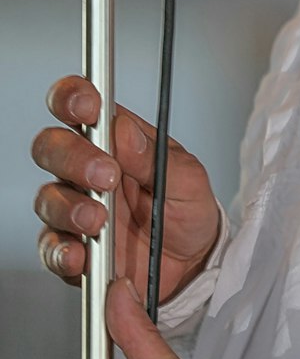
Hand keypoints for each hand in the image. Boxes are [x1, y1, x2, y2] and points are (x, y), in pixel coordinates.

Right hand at [32, 75, 219, 303]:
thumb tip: (125, 131)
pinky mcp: (74, 247)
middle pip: (51, 147)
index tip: (88, 108)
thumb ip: (155, 157)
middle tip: (105, 175)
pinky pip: (51, 248)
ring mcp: (75, 208)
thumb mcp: (187, 179)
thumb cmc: (187, 208)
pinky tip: (79, 253)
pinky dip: (61, 251)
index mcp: (114, 140)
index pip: (79, 106)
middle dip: (72, 157)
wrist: (193, 261)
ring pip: (47, 198)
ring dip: (69, 207)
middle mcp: (86, 170)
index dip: (73, 98)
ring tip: (99, 221)